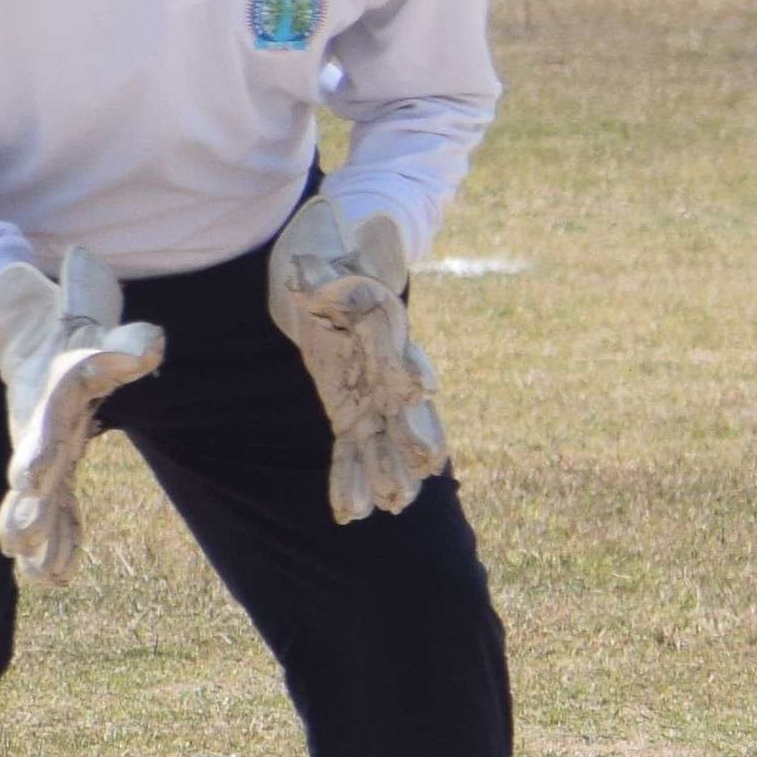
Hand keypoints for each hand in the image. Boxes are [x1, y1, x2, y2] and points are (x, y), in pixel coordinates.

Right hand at [0, 251, 164, 584]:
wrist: (39, 344)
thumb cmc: (80, 338)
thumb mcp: (104, 333)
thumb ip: (128, 343)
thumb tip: (150, 348)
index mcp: (50, 401)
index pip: (41, 431)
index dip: (35, 457)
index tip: (26, 483)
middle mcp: (39, 434)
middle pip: (32, 476)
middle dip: (28, 510)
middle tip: (19, 543)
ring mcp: (44, 456)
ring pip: (41, 503)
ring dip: (41, 539)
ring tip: (41, 577)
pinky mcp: (54, 470)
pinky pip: (59, 508)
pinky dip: (60, 538)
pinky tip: (56, 576)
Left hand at [267, 193, 449, 522]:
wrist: (335, 252)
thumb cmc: (339, 243)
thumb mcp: (335, 245)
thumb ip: (340, 259)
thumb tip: (349, 245)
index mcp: (384, 327)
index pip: (400, 351)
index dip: (411, 371)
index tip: (419, 390)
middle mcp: (384, 365)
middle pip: (403, 405)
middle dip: (411, 440)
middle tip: (422, 472)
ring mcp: (369, 388)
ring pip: (382, 436)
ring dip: (388, 469)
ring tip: (394, 506)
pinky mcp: (347, 402)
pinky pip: (351, 446)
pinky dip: (351, 477)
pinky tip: (353, 512)